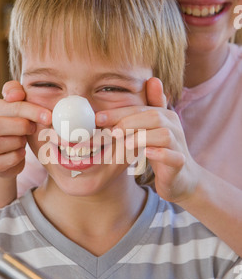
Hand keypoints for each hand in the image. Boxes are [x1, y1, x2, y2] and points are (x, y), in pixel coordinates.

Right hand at [0, 81, 50, 177]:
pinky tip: (21, 152)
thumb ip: (17, 93)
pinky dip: (15, 158)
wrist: (10, 154)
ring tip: (23, 141)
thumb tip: (17, 94)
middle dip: (20, 126)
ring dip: (16, 142)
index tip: (48, 116)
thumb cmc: (15, 126)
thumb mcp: (18, 107)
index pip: (7, 106)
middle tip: (33, 129)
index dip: (30, 110)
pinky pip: (0, 162)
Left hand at [95, 77, 199, 203]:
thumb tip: (117, 101)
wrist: (181, 178)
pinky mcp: (180, 163)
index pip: (140, 109)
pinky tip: (145, 153)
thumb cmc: (160, 151)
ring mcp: (178, 145)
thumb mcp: (147, 131)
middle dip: (128, 122)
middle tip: (109, 132)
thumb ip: (135, 116)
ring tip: (124, 144)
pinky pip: (173, 156)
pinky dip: (159, 153)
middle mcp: (173, 127)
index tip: (98, 118)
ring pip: (164, 134)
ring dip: (142, 137)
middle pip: (153, 116)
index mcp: (164, 116)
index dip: (119, 112)